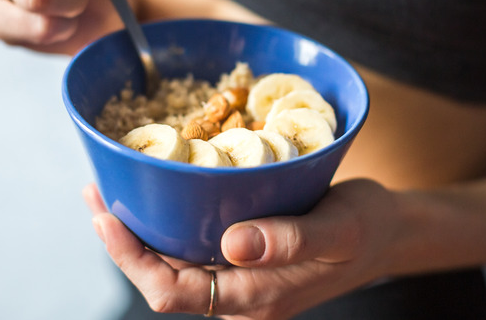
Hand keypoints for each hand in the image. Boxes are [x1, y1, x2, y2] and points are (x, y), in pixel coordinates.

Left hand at [83, 179, 401, 319]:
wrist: (387, 234)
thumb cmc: (368, 231)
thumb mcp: (338, 231)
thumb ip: (290, 241)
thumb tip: (235, 244)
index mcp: (255, 298)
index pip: (175, 292)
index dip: (132, 259)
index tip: (108, 217)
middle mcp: (239, 294)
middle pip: (162, 278)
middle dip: (123, 240)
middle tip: (98, 191)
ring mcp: (240, 276)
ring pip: (174, 261)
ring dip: (141, 229)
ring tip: (115, 187)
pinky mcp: (245, 256)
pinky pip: (195, 245)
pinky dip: (170, 220)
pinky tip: (160, 193)